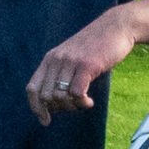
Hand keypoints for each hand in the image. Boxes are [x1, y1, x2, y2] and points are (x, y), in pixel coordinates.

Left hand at [26, 6, 141, 125]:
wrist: (115, 27)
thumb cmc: (97, 47)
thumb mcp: (74, 58)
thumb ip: (62, 75)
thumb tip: (55, 103)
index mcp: (50, 59)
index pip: (33, 88)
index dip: (36, 108)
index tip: (46, 121)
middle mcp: (56, 60)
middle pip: (47, 96)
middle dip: (60, 109)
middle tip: (75, 107)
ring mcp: (71, 62)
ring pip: (60, 96)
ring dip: (73, 106)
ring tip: (84, 103)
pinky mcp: (86, 65)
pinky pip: (76, 93)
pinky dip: (82, 102)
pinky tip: (89, 102)